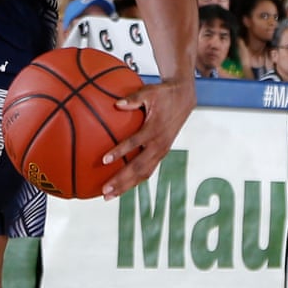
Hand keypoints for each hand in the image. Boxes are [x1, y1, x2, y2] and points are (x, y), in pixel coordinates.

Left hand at [100, 76, 195, 198]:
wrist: (184, 99)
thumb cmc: (163, 94)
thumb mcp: (149, 91)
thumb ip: (133, 98)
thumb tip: (116, 103)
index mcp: (154, 129)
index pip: (136, 142)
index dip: (120, 151)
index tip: (104, 160)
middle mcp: (159, 144)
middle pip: (139, 167)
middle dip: (121, 180)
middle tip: (104, 190)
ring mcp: (161, 151)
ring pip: (143, 174)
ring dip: (126, 186)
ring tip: (108, 196)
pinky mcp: (161, 154)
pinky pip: (147, 171)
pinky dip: (134, 181)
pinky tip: (120, 187)